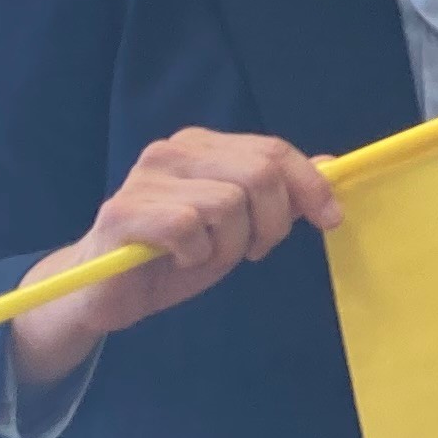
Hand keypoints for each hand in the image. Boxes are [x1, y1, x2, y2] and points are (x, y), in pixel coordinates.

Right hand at [6, 130, 338, 393]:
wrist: (105, 292)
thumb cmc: (174, 256)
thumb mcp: (240, 226)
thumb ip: (280, 194)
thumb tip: (332, 164)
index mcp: (203, 145)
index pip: (273, 150)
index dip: (310, 185)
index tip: (331, 219)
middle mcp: (172, 151)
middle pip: (259, 174)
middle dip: (272, 222)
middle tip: (254, 250)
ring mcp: (145, 178)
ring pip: (228, 204)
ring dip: (230, 246)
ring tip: (206, 257)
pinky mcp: (123, 213)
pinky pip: (189, 228)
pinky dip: (196, 255)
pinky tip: (179, 262)